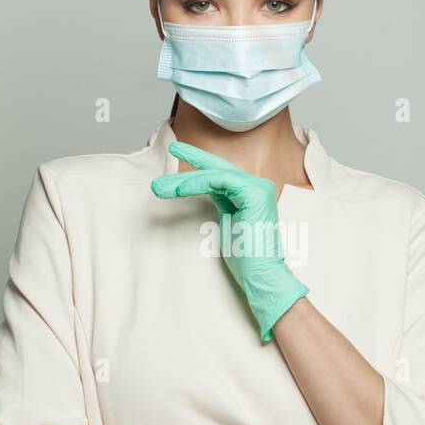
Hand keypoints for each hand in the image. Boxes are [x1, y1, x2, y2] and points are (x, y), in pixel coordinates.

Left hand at [151, 141, 308, 340]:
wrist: (262, 276)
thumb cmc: (246, 258)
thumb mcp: (227, 224)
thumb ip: (221, 204)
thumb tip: (203, 190)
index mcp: (249, 193)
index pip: (220, 173)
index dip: (199, 162)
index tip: (178, 152)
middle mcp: (256, 186)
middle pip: (218, 167)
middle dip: (193, 157)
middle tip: (171, 148)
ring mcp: (258, 188)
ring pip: (215, 173)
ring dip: (185, 179)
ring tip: (162, 187)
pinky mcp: (255, 193)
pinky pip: (220, 181)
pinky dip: (198, 182)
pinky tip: (180, 188)